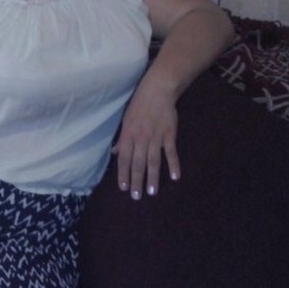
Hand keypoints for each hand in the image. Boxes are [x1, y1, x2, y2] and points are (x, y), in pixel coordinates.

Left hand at [112, 79, 179, 199]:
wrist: (157, 90)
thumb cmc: (139, 105)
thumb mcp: (126, 120)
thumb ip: (122, 139)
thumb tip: (114, 152)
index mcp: (128, 135)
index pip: (124, 158)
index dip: (123, 174)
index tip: (123, 188)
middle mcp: (140, 138)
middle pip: (138, 163)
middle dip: (136, 181)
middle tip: (136, 197)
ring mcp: (156, 137)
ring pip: (153, 161)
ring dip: (152, 177)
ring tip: (152, 193)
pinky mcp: (169, 134)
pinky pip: (171, 152)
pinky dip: (173, 164)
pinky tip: (174, 177)